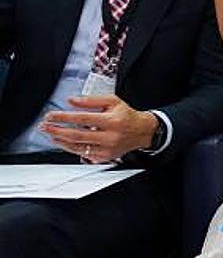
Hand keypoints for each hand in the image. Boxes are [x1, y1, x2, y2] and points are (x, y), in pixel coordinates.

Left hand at [41, 95, 159, 161]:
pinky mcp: (104, 157)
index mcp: (111, 121)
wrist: (142, 131)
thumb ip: (91, 100)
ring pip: (77, 147)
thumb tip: (72, 101)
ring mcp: (106, 149)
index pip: (82, 119)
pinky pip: (83, 153)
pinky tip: (64, 142)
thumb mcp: (113, 101)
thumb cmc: (126, 115)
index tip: (51, 116)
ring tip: (51, 135)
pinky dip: (71, 148)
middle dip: (56, 131)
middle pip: (76, 135)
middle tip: (45, 127)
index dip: (63, 117)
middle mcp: (109, 136)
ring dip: (60, 141)